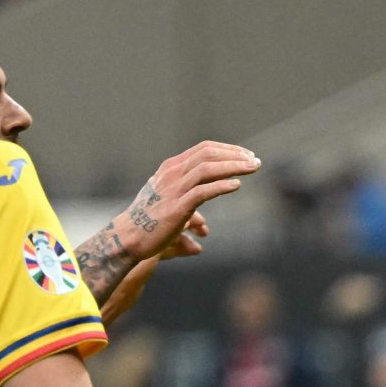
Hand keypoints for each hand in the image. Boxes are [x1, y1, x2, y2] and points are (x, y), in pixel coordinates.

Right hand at [115, 143, 258, 263]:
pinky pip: (202, 191)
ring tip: (252, 168)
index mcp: (171, 167)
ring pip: (207, 169)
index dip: (227, 150)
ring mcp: (174, 189)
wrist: (130, 237)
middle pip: (208, 155)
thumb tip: (203, 229)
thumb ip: (188, 210)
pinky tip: (236, 185)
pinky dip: (221, 186)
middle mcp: (172, 173)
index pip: (203, 149)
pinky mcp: (177, 206)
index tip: (246, 156)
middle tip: (255, 161)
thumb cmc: (150, 223)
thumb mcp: (170, 207)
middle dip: (234, 155)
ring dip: (233, 167)